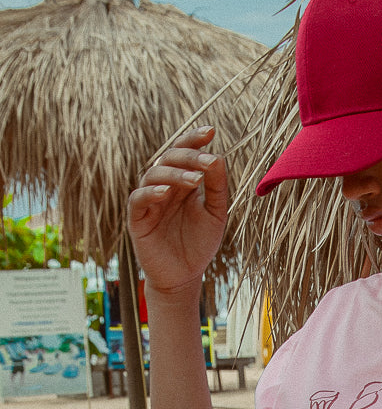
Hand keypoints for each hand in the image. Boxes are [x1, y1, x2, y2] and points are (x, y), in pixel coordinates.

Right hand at [127, 126, 227, 299]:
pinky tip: (166, 193)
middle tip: (207, 162)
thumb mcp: (214, 214)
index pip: (184, 153)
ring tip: (193, 181)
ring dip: (173, 174)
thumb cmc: (199, 245)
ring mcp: (150, 201)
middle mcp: (164, 187)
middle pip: (168, 158)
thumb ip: (216, 188)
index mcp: (182, 182)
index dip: (194, 140)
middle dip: (188, 156)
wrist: (184, 277)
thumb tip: (218, 157)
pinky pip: (139, 199)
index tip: (210, 131)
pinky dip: (151, 192)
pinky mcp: (137, 219)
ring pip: (153, 174)